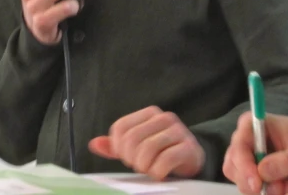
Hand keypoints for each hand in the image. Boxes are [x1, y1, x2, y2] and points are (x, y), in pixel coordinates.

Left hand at [88, 106, 204, 180]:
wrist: (193, 157)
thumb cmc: (162, 150)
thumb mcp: (138, 145)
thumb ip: (116, 145)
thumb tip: (94, 144)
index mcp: (149, 113)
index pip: (121, 127)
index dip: (118, 147)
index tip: (126, 157)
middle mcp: (164, 117)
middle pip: (132, 139)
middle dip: (131, 158)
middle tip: (138, 165)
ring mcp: (178, 131)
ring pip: (148, 149)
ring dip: (144, 166)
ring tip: (149, 169)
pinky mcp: (188, 148)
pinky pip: (165, 160)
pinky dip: (157, 172)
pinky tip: (159, 174)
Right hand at [223, 112, 287, 194]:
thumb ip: (286, 160)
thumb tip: (262, 172)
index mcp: (251, 125)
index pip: (238, 147)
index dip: (244, 166)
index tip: (257, 184)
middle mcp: (244, 141)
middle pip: (234, 166)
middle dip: (254, 183)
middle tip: (281, 188)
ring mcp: (247, 159)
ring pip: (241, 181)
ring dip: (264, 190)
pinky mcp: (253, 174)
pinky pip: (252, 190)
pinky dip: (269, 193)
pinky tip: (287, 187)